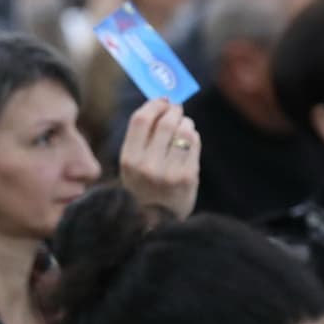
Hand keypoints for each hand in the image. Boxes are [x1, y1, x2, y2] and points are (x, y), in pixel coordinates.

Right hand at [119, 99, 200, 219]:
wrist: (156, 222)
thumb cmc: (143, 186)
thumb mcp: (131, 164)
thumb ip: (141, 137)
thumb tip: (160, 104)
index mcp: (129, 159)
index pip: (141, 120)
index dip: (154, 104)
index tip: (161, 100)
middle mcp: (148, 165)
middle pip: (165, 123)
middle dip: (173, 110)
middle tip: (176, 108)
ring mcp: (170, 172)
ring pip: (183, 131)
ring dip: (185, 122)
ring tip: (183, 124)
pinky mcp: (189, 178)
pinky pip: (194, 145)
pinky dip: (193, 136)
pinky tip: (189, 138)